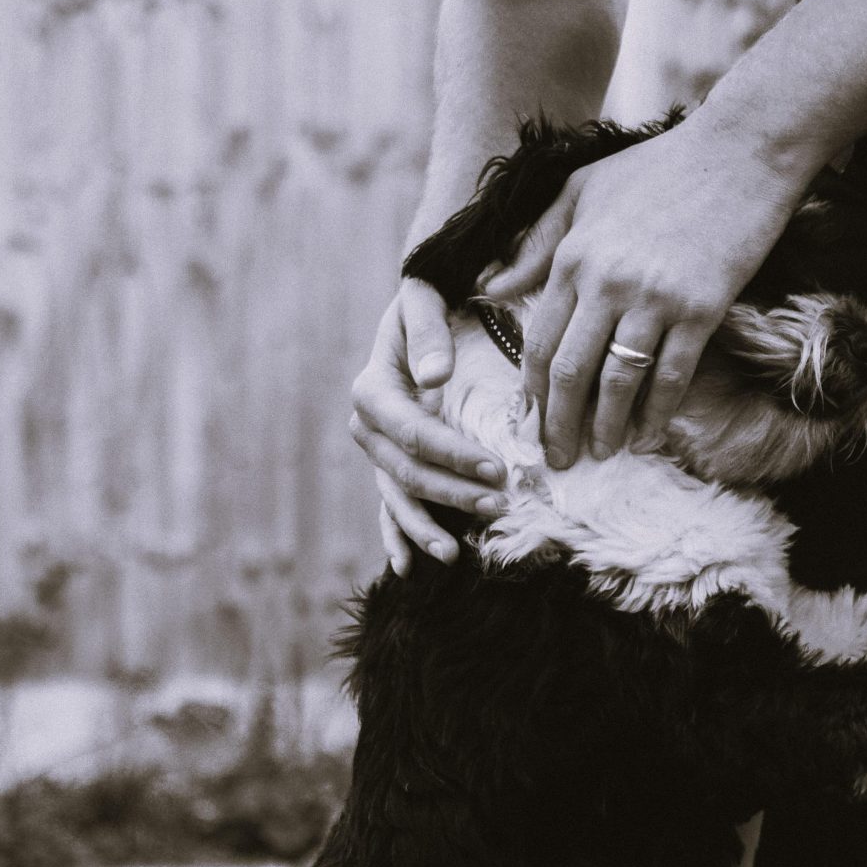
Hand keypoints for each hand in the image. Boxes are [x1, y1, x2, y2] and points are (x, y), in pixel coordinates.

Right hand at [348, 278, 506, 572]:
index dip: (452, 455)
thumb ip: (428, 333)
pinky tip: (408, 567)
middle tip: (499, 504)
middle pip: (407, 471)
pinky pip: (389, 506)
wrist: (419, 307)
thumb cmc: (428, 299)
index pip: (412, 433)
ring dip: (425, 527)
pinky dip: (397, 535)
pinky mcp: (390, 463)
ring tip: (454, 554)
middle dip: (451, 493)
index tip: (497, 468)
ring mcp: (377, 450)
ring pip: (397, 496)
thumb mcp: (424, 301)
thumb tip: (435, 378)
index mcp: (373, 389)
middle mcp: (367, 426)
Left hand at [484, 115, 814, 467]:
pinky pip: (671, 375)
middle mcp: (607, 281)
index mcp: (573, 256)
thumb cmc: (660, 168)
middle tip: (557, 461)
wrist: (740, 153)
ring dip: (606, 427)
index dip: (533, 391)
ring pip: (618, 381)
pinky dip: (658, 413)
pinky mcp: (700, 308)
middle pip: (571, 371)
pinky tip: (649, 437)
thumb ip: (536, 242)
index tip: (530, 422)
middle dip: (559, 424)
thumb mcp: (582, 190)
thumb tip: (490, 289)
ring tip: (601, 454)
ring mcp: (655, 298)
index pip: (541, 340)